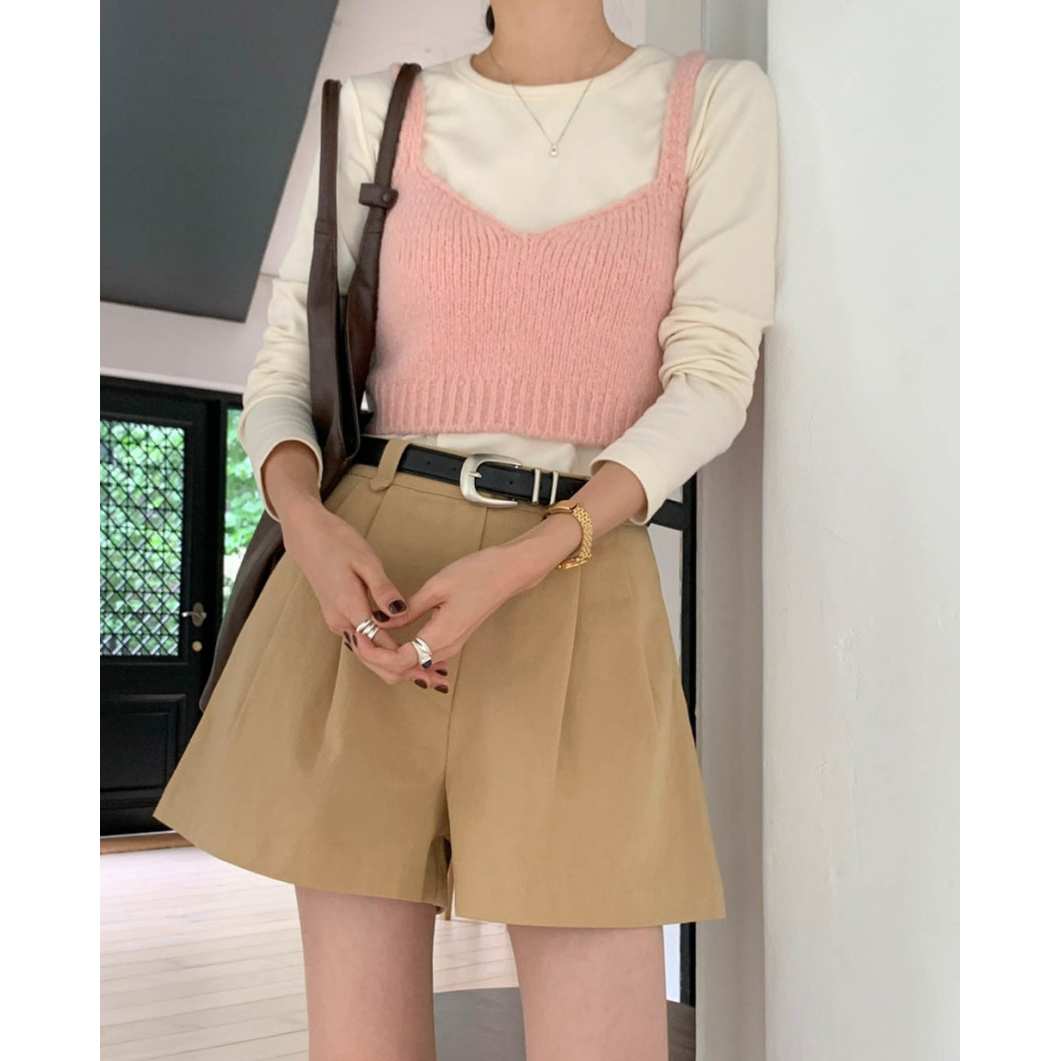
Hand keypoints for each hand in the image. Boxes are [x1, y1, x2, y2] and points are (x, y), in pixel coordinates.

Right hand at [280, 499, 449, 684]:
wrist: (307, 536)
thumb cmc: (337, 542)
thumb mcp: (365, 560)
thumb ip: (383, 589)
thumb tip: (400, 611)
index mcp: (348, 607)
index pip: (379, 644)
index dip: (406, 658)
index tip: (430, 667)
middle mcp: (340, 621)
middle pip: (372, 658)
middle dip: (403, 671)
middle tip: (435, 680)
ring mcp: (338, 622)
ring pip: (367, 655)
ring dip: (394, 666)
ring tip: (425, 673)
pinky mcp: (339, 618)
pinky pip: (363, 643)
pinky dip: (383, 654)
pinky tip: (402, 655)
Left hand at [370, 536, 562, 682]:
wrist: (508, 573)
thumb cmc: (477, 574)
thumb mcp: (436, 587)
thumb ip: (407, 609)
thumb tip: (380, 621)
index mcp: (441, 636)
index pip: (398, 661)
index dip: (374, 653)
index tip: (358, 635)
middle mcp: (447, 648)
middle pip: (403, 669)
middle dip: (376, 659)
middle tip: (357, 637)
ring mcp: (451, 645)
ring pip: (412, 666)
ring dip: (387, 657)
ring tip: (368, 637)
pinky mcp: (452, 639)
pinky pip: (422, 656)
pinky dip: (401, 653)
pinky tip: (388, 639)